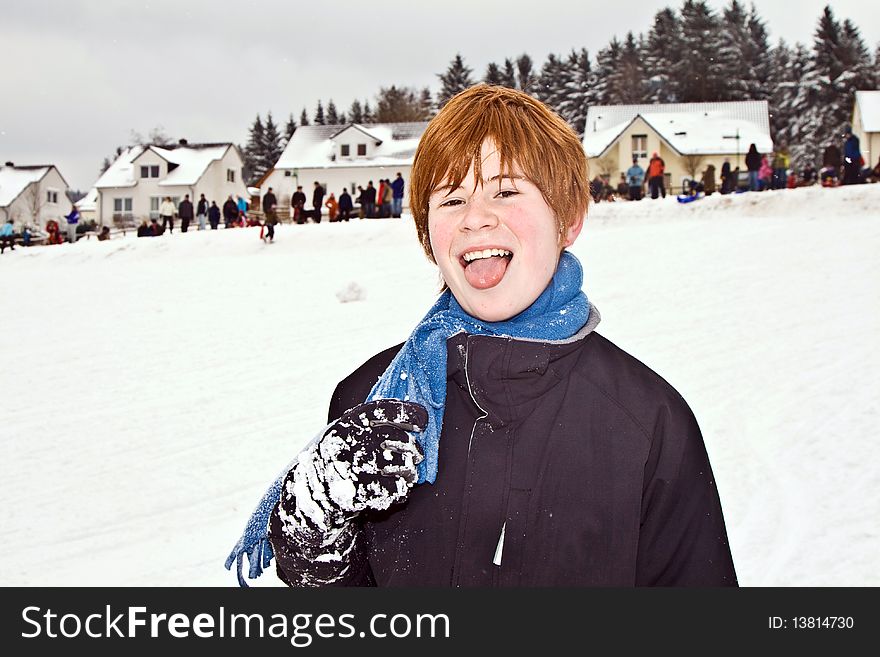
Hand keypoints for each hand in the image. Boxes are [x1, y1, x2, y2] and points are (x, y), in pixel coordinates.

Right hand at [287, 400, 426, 532]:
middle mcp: (350, 442)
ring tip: (407, 472)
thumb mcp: (345, 434)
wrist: (312, 497)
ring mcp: (354, 468)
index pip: (384, 409)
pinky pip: (397, 489)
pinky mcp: (360, 493)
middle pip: (399, 439)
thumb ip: (370, 424)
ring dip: (410, 470)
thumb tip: (412, 416)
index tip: (422, 420)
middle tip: (416, 453)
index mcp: (347, 424)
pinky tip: (396, 489)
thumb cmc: (337, 459)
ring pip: (402, 464)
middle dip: (413, 447)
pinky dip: (402, 490)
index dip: (408, 413)